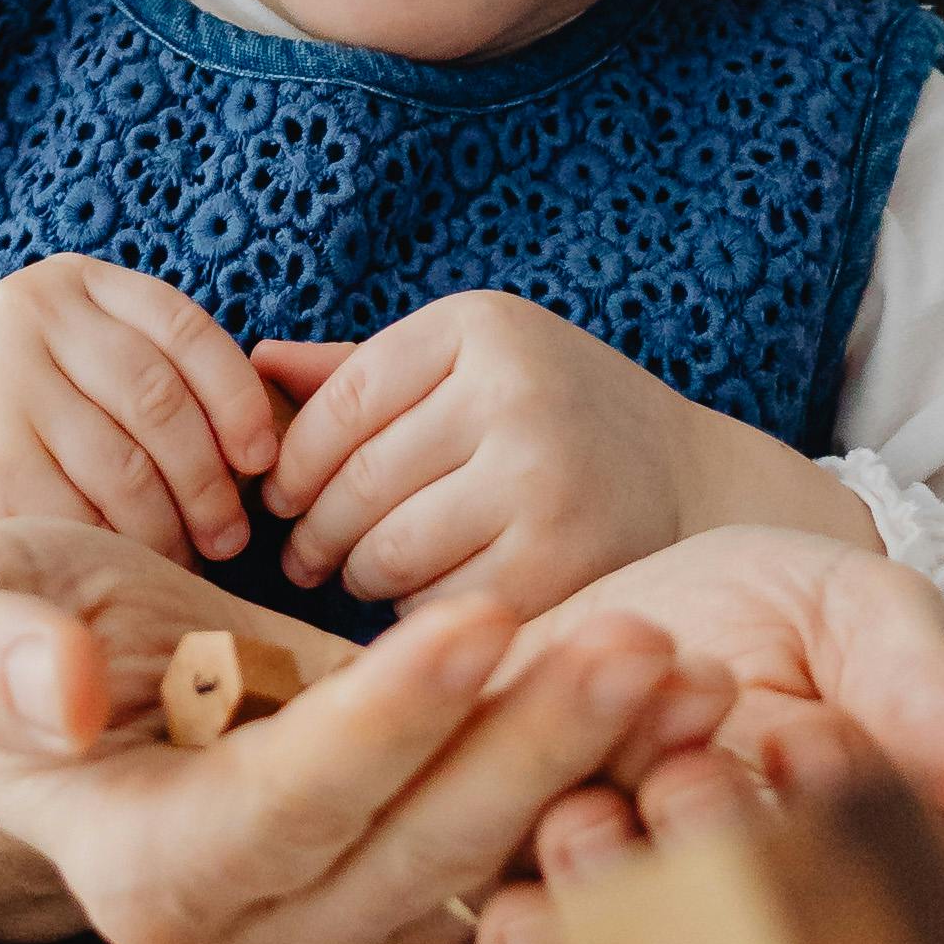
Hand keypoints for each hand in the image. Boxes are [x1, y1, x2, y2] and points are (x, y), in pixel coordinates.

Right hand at [0, 255, 280, 573]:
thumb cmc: (12, 432)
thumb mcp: (75, 372)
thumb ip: (156, 378)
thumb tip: (278, 434)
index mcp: (67, 283)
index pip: (184, 329)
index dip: (240, 399)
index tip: (264, 459)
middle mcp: (28, 315)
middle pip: (162, 403)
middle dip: (212, 480)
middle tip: (231, 534)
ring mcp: (1, 382)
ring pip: (131, 470)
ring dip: (174, 528)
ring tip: (188, 556)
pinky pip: (87, 517)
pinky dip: (120, 551)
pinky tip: (126, 568)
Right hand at [0, 517, 724, 943]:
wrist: (86, 680)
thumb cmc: (18, 632)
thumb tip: (59, 692)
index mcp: (144, 872)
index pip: (283, 809)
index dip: (382, 723)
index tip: (475, 617)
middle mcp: (255, 937)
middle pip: (416, 853)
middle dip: (534, 746)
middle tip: (639, 638)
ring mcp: (350, 932)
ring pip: (492, 866)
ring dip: (598, 770)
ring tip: (688, 668)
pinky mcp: (422, 900)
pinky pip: (528, 854)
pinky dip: (605, 777)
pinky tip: (681, 697)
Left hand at [261, 298, 875, 620]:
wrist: (695, 485)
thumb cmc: (554, 419)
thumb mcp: (471, 366)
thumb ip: (362, 372)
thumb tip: (248, 365)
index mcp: (480, 327)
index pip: (338, 403)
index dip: (291, 461)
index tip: (278, 495)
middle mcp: (513, 394)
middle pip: (352, 482)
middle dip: (313, 530)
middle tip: (307, 555)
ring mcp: (542, 480)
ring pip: (385, 550)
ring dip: (359, 575)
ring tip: (365, 574)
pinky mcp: (561, 563)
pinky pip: (440, 605)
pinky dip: (418, 616)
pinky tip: (430, 603)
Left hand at [413, 528, 943, 943]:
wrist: (617, 622)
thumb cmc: (770, 628)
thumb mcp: (860, 629)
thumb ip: (930, 701)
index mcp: (859, 900)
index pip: (865, 913)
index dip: (832, 842)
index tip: (814, 744)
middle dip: (707, 879)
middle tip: (690, 779)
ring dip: (596, 918)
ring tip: (584, 819)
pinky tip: (501, 892)